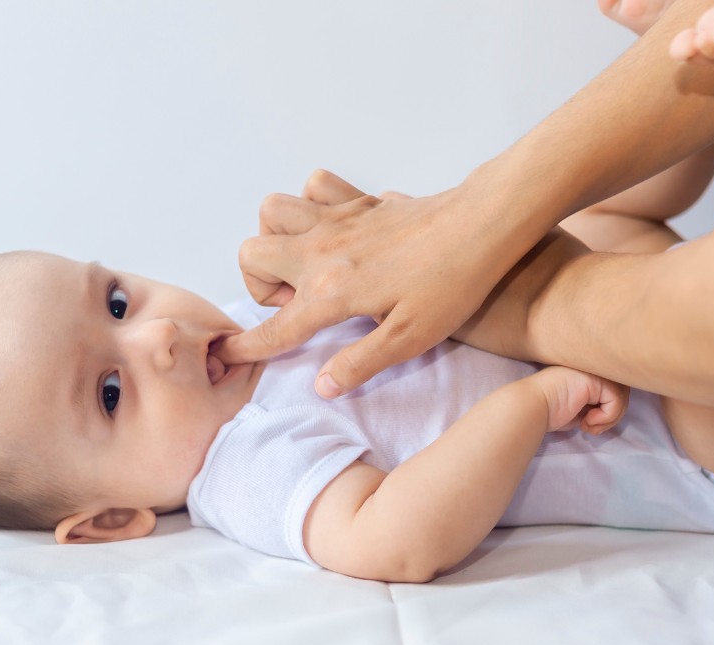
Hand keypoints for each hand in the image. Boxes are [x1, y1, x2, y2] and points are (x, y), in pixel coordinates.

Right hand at [216, 170, 527, 398]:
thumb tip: (321, 386)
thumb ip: (359, 364)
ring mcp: (338, 220)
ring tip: (306, 267)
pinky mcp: (359, 202)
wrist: (485, 225)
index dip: (247, 347)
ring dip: (277, 238)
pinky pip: (313, 188)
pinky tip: (336, 233)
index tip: (228, 355)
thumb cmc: (454, 284)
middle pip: (252, 255)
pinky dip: (310, 204)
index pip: (275, 326)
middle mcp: (322, 252)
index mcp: (331, 293)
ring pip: (272, 212)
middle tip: (298, 304)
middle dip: (259, 284)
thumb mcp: (410, 340)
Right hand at [533, 366, 629, 434]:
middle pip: (621, 391)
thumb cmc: (547, 411)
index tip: (590, 426)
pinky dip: (607, 416)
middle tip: (593, 430)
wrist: (530, 406)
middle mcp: (590, 367)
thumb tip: (611, 413)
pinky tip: (588, 421)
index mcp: (585, 372)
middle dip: (612, 416)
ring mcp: (592, 370)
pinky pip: (616, 399)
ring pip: (622, 396)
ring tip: (590, 427)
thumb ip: (594, 404)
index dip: (608, 410)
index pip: (612, 388)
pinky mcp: (594, 378)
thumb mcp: (576, 408)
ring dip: (609, 419)